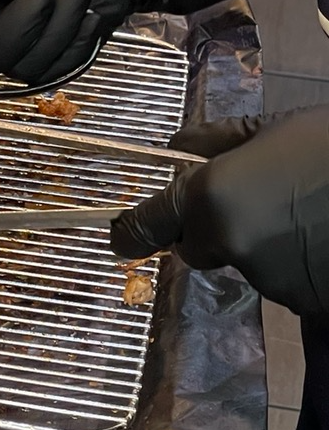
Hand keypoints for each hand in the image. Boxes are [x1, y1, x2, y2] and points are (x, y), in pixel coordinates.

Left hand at [110, 109, 328, 315]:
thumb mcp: (277, 128)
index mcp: (209, 197)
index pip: (142, 227)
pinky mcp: (301, 301)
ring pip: (239, 262)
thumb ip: (216, 141)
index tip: (121, 235)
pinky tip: (320, 235)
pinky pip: (280, 280)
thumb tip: (173, 148)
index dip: (130, 232)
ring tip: (304, 213)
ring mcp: (265, 277)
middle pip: (192, 248)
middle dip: (209, 230)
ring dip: (258, 244)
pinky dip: (293, 263)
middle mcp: (226, 243)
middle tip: (255, 201)